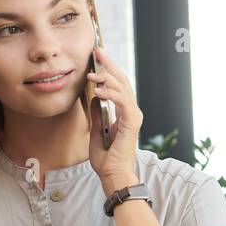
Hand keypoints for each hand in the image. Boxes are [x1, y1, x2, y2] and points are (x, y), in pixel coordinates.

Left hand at [86, 45, 142, 185]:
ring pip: (123, 88)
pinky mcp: (131, 122)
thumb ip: (97, 113)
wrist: (112, 174)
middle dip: (109, 65)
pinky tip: (99, 90)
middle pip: (122, 81)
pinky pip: (122, 102)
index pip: (118, 86)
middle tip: (97, 51)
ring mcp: (133, 116)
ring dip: (107, 78)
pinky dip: (111, 94)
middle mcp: (131, 112)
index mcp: (124, 113)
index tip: (96, 58)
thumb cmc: (106, 158)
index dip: (108, 70)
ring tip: (93, 73)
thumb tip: (93, 98)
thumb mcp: (96, 130)